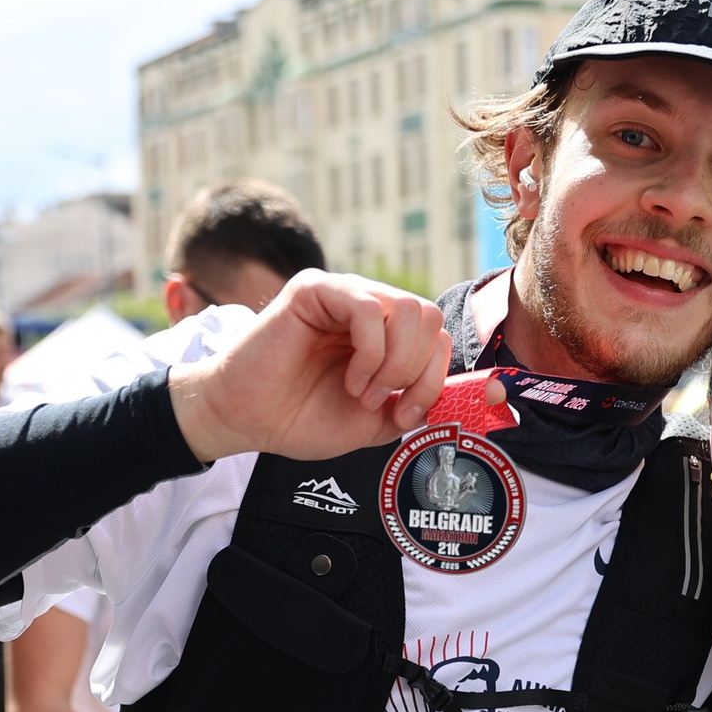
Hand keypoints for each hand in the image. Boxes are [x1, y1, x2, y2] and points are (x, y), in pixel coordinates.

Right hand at [168, 271, 449, 463]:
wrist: (246, 420)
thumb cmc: (300, 417)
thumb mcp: (374, 422)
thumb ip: (415, 404)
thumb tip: (465, 392)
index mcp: (383, 333)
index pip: (437, 335)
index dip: (434, 378)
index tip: (406, 414)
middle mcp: (367, 306)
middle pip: (430, 317)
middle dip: (417, 372)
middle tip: (383, 402)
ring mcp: (342, 293)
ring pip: (409, 310)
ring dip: (395, 363)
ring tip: (363, 391)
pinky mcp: (316, 289)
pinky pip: (371, 309)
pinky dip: (372, 353)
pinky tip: (352, 379)